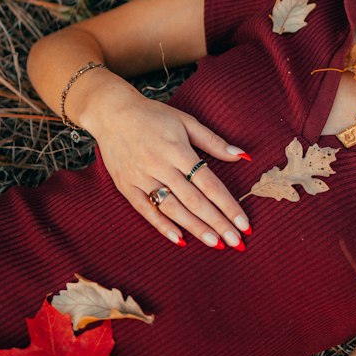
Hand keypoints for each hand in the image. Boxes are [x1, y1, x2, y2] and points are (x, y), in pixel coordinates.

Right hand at [89, 90, 251, 247]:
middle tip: (236, 242)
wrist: (110, 112)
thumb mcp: (186, 121)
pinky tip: (179, 240)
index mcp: (178, 150)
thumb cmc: (153, 115)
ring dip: (195, 228)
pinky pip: (145, 210)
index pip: (209, 184)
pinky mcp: (126, 186)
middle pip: (194, 200)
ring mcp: (141, 177)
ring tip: (215, 243)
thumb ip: (214, 142)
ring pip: (172, 208)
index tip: (245, 224)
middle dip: (217, 223)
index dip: (228, 206)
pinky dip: (162, 226)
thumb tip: (243, 156)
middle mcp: (160, 166)